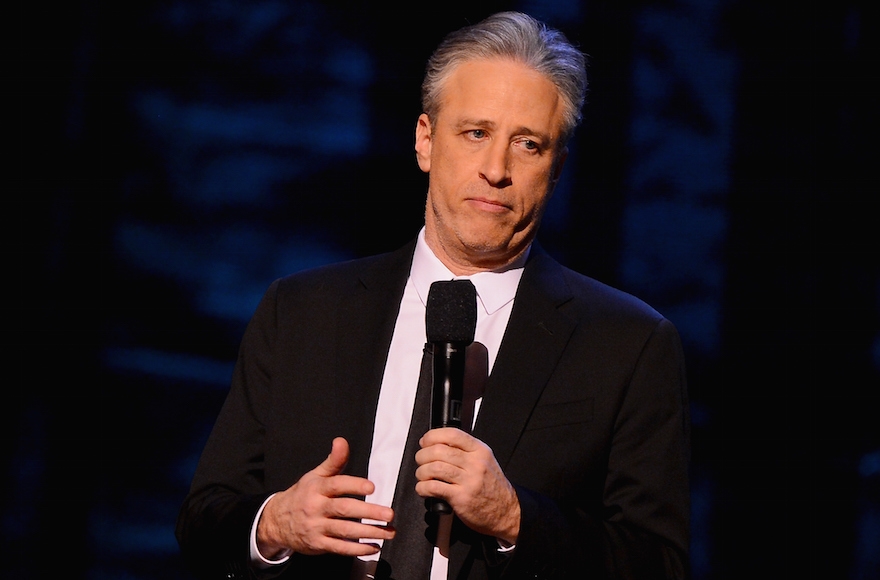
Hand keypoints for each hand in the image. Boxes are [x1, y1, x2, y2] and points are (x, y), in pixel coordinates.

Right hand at [256, 437, 394, 557]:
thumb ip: (333, 461)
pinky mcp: (318, 544)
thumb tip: (342, 441)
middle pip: (344, 509)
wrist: (277, 521)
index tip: (371, 488)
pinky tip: (374, 546)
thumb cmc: (302, 495)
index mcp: (317, 488)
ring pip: (345, 531)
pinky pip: (340, 548)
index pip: (336, 485)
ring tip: (389, 532)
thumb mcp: (315, 475)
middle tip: (389, 514)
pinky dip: (358, 549)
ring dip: (369, 532)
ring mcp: (316, 527)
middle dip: (368, 512)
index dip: (354, 485)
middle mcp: (316, 507)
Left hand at [415, 428, 520, 543]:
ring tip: (422, 476)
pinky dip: (422, 487)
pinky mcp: (461, 498)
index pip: (453, 434)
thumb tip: (437, 443)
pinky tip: (424, 488)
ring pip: (434, 468)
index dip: (433, 436)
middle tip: (420, 460)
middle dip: (422, 455)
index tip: (425, 442)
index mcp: (480, 451)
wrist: (506, 511)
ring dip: (421, 472)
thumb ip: (464, 450)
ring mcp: (469, 481)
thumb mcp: (484, 460)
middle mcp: (475, 464)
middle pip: (439, 451)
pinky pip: (434, 487)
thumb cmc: (492, 486)